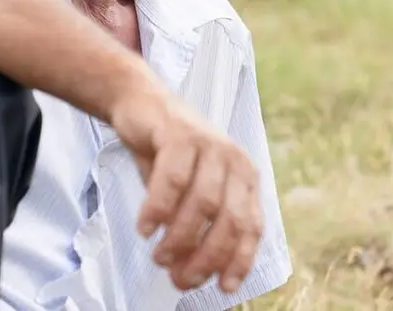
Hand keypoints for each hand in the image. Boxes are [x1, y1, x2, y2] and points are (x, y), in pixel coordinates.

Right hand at [109, 88, 263, 294]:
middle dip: (206, 257)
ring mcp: (209, 144)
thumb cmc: (166, 155)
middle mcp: (234, 160)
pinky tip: (145, 228)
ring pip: (202, 203)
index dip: (239, 261)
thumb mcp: (190, 192)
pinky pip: (173, 180)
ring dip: (179, 238)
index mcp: (244, 177)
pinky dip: (158, 210)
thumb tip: (190, 273)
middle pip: (229, 220)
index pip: (251, 227)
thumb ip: (197, 227)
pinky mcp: (181, 134)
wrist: (141, 105)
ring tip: (160, 257)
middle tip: (180, 278)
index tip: (223, 287)